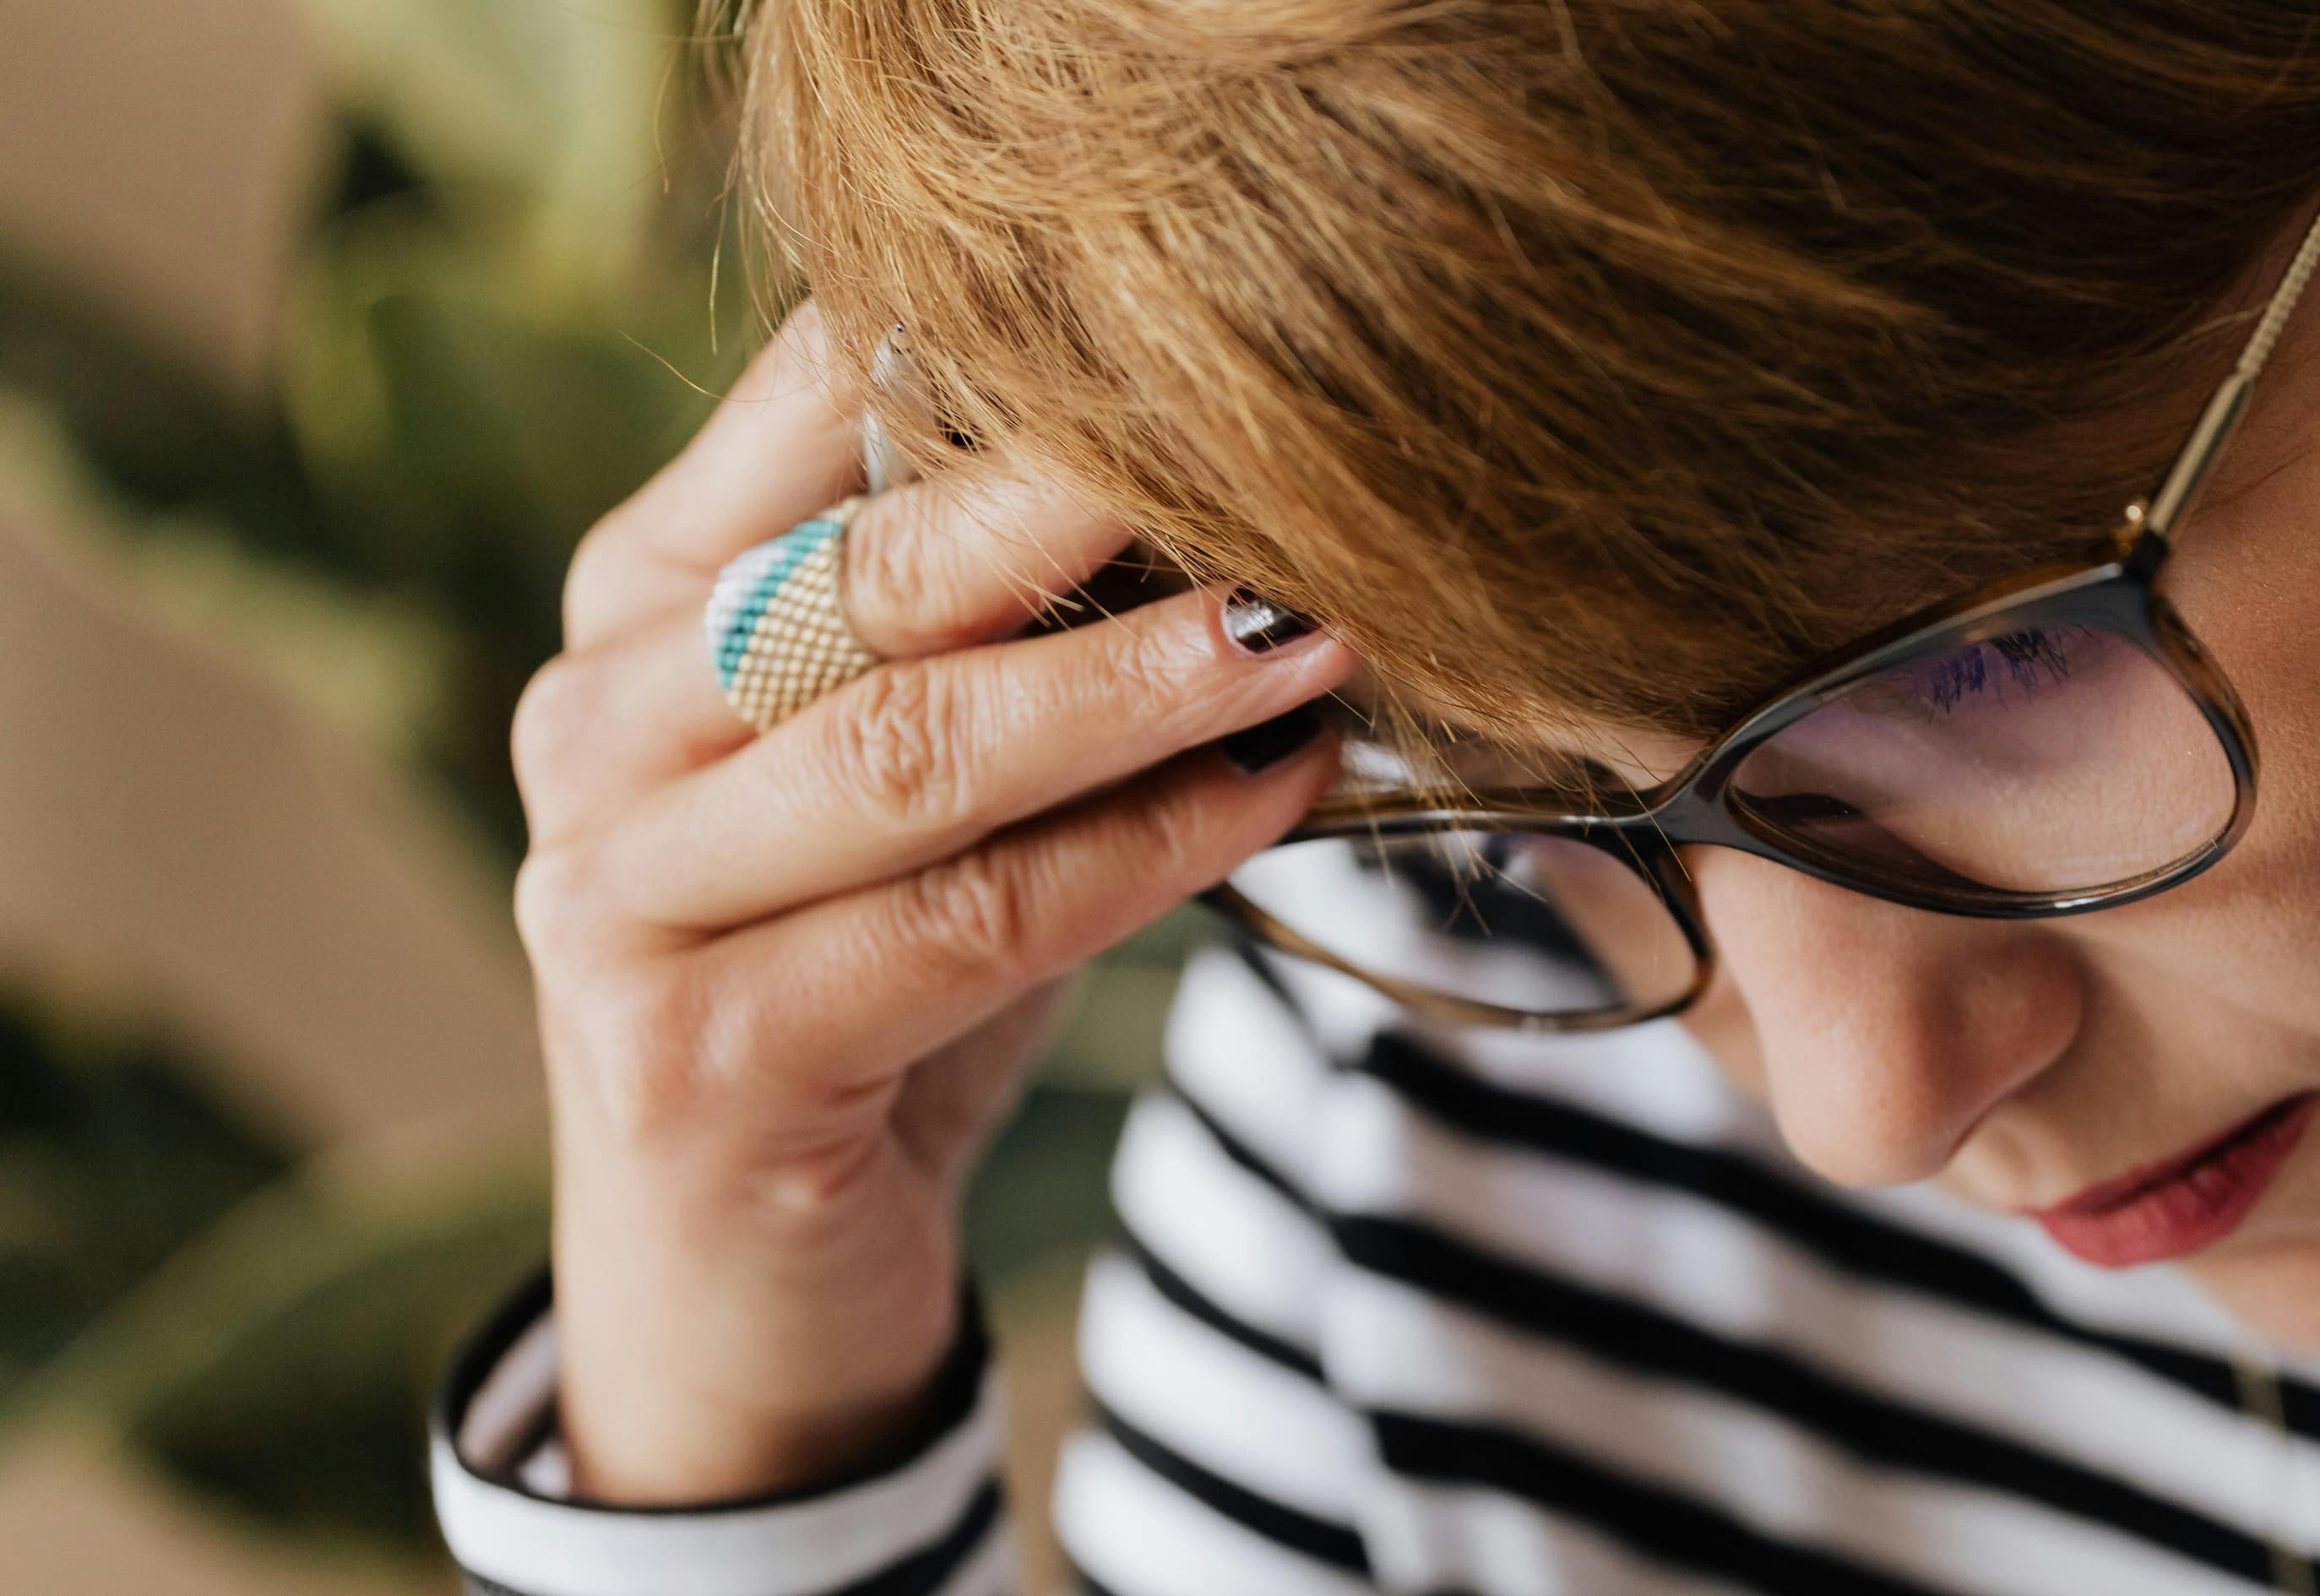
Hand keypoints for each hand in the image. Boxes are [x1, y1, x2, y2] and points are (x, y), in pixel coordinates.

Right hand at [513, 303, 1348, 1501]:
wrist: (743, 1283)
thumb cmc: (865, 982)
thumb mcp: (921, 780)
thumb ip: (1003, 636)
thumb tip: (1244, 497)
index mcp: (639, 604)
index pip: (803, 412)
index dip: (994, 352)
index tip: (1194, 322)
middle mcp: (596, 725)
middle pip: (863, 575)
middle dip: (1082, 505)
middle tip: (1279, 453)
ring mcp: (617, 896)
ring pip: (913, 749)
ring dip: (1138, 686)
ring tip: (1309, 633)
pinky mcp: (692, 1056)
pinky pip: (960, 922)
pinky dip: (1137, 855)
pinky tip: (1266, 800)